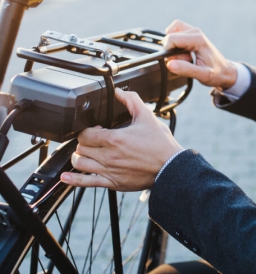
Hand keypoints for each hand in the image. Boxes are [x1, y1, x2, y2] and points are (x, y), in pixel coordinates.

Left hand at [60, 89, 182, 190]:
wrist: (170, 167)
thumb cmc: (160, 144)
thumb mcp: (147, 116)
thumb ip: (131, 101)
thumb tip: (119, 91)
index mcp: (115, 139)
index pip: (86, 134)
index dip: (87, 129)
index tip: (96, 128)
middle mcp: (109, 156)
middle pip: (81, 148)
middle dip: (84, 141)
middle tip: (93, 139)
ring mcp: (109, 171)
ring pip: (80, 164)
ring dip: (79, 156)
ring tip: (86, 153)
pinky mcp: (112, 183)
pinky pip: (86, 183)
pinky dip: (73, 180)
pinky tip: (66, 177)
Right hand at [163, 20, 236, 89]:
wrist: (225, 71)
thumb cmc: (216, 73)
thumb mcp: (202, 75)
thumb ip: (185, 69)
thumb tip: (169, 64)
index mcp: (198, 39)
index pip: (171, 39)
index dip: (169, 52)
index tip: (179, 62)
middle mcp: (195, 32)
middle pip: (169, 36)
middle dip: (172, 51)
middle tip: (186, 60)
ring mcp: (193, 31)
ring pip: (171, 32)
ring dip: (172, 45)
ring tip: (184, 56)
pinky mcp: (191, 34)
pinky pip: (175, 33)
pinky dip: (174, 43)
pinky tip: (183, 53)